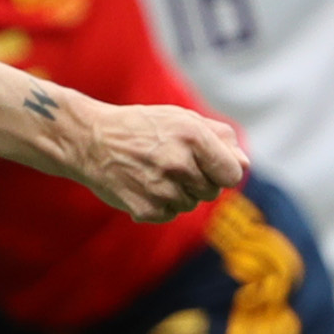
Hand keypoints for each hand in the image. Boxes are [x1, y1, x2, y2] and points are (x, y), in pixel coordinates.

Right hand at [69, 98, 244, 220]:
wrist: (88, 140)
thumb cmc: (140, 127)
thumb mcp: (181, 118)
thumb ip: (220, 138)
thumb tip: (245, 164)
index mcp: (193, 136)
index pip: (232, 174)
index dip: (222, 172)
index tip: (208, 167)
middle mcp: (179, 163)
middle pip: (211, 192)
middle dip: (197, 181)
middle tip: (170, 165)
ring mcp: (162, 189)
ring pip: (190, 205)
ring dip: (177, 193)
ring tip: (152, 174)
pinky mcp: (146, 209)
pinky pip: (169, 214)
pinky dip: (159, 205)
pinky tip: (141, 186)